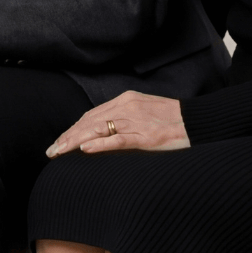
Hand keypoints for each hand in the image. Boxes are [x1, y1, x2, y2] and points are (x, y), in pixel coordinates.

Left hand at [46, 90, 188, 156]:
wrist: (200, 121)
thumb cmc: (173, 120)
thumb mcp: (144, 113)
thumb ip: (124, 119)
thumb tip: (102, 133)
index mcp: (125, 100)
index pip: (91, 116)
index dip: (72, 130)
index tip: (59, 142)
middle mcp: (127, 108)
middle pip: (89, 122)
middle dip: (68, 137)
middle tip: (51, 152)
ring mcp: (137, 121)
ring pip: (99, 130)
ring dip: (75, 142)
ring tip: (59, 152)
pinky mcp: (147, 136)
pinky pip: (119, 140)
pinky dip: (100, 144)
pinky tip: (85, 150)